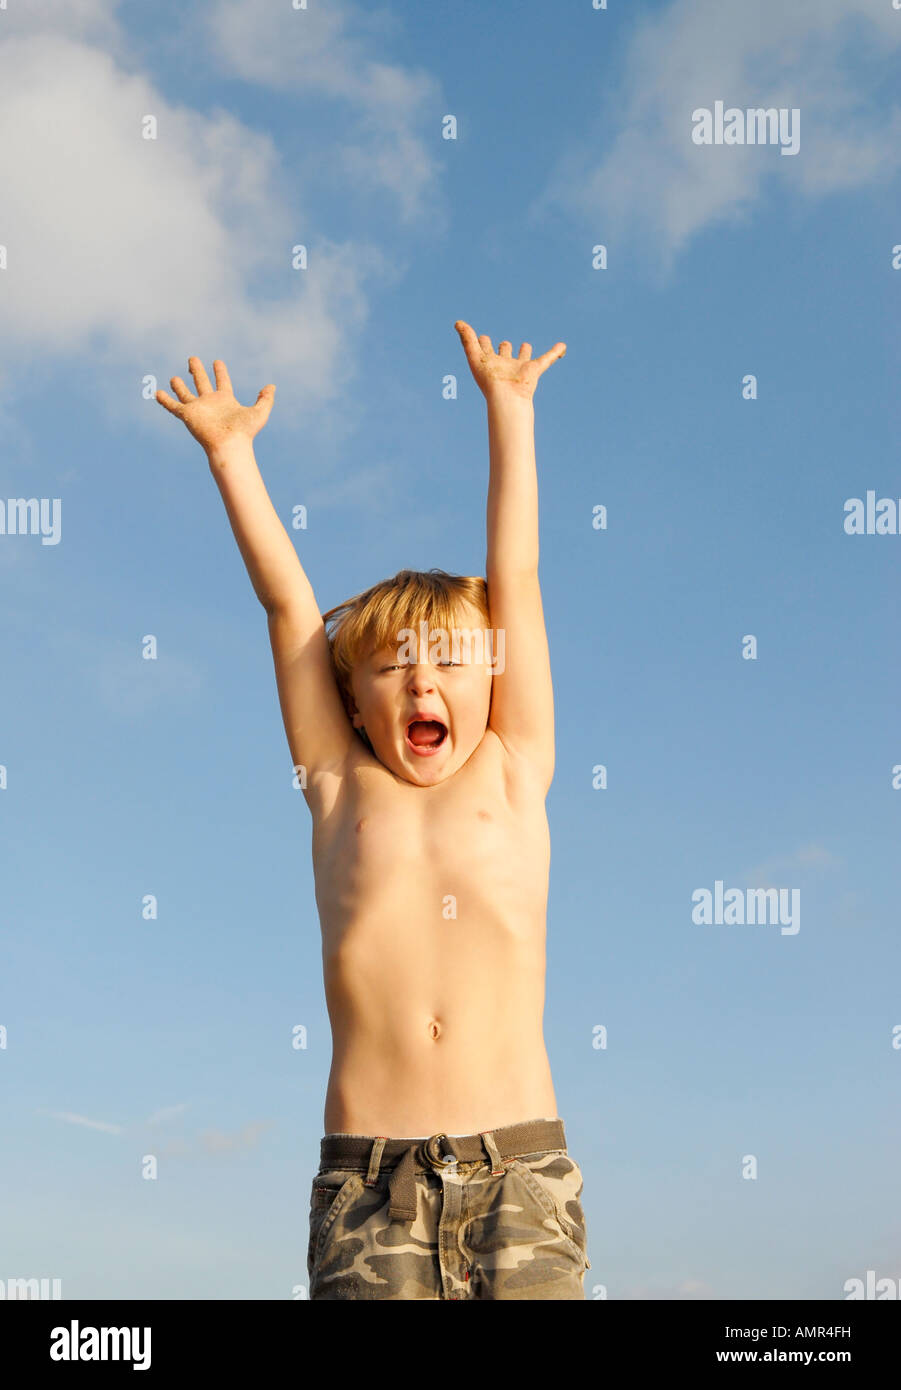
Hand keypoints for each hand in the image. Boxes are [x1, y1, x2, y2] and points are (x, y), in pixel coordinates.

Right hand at [155, 357, 274, 454]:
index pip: (222, 382)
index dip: (220, 371)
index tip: (217, 362)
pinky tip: (157, 393)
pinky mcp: (187, 416)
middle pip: (202, 383)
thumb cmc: (245, 432)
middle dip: (197, 371)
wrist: (230, 445)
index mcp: (225, 400)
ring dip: (179, 386)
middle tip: (192, 359)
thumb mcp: (260, 412)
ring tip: (174, 378)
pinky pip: (173, 406)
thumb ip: (266, 399)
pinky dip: (165, 400)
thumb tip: (272, 386)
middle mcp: (210, 403)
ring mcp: (198, 409)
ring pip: (186, 394)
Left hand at [454, 321, 565, 400]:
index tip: (480, 338)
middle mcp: (505, 365)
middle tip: (504, 345)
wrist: (507, 397)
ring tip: (526, 347)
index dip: (482, 342)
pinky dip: (555, 352)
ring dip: (525, 351)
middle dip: (504, 348)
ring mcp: (520, 368)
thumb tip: (457, 323)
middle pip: (504, 352)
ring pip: (523, 356)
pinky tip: (563, 346)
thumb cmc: (489, 379)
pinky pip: (548, 359)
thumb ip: (467, 339)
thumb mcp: (475, 356)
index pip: (485, 348)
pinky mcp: (535, 370)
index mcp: (490, 362)